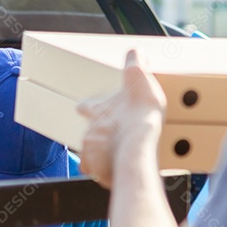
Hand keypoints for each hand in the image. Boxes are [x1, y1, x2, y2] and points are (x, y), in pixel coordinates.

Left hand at [77, 50, 166, 188]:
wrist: (139, 151)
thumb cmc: (139, 117)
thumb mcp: (140, 79)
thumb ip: (136, 64)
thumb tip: (135, 52)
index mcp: (96, 111)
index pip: (86, 106)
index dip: (91, 106)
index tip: (93, 107)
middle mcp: (90, 133)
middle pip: (90, 133)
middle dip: (102, 134)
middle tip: (118, 134)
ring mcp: (93, 155)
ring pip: (93, 155)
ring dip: (105, 154)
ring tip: (122, 155)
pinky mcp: (100, 174)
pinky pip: (100, 174)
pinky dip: (109, 173)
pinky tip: (123, 170)